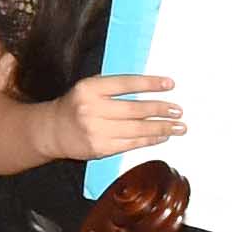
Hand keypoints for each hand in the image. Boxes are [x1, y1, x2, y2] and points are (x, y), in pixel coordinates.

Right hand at [50, 65, 189, 160]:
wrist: (53, 130)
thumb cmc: (76, 105)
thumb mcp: (89, 88)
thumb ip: (114, 87)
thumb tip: (150, 88)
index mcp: (90, 88)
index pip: (125, 83)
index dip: (150, 84)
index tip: (170, 84)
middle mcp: (92, 109)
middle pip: (134, 109)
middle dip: (160, 110)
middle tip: (178, 110)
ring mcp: (96, 131)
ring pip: (136, 129)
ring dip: (161, 128)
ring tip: (178, 126)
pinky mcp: (100, 148)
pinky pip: (131, 144)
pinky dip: (149, 140)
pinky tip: (162, 136)